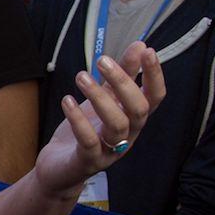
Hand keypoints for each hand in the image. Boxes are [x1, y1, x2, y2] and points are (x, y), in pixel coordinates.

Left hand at [32, 42, 164, 198]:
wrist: (59, 168)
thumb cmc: (86, 130)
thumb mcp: (103, 98)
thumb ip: (122, 74)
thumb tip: (141, 45)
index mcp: (134, 118)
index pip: (154, 97)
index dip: (155, 75)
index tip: (148, 50)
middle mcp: (128, 135)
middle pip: (138, 109)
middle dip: (123, 82)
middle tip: (102, 60)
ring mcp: (110, 151)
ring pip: (116, 124)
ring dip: (99, 97)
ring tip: (81, 77)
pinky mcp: (88, 161)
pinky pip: (89, 142)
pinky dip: (78, 120)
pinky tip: (67, 101)